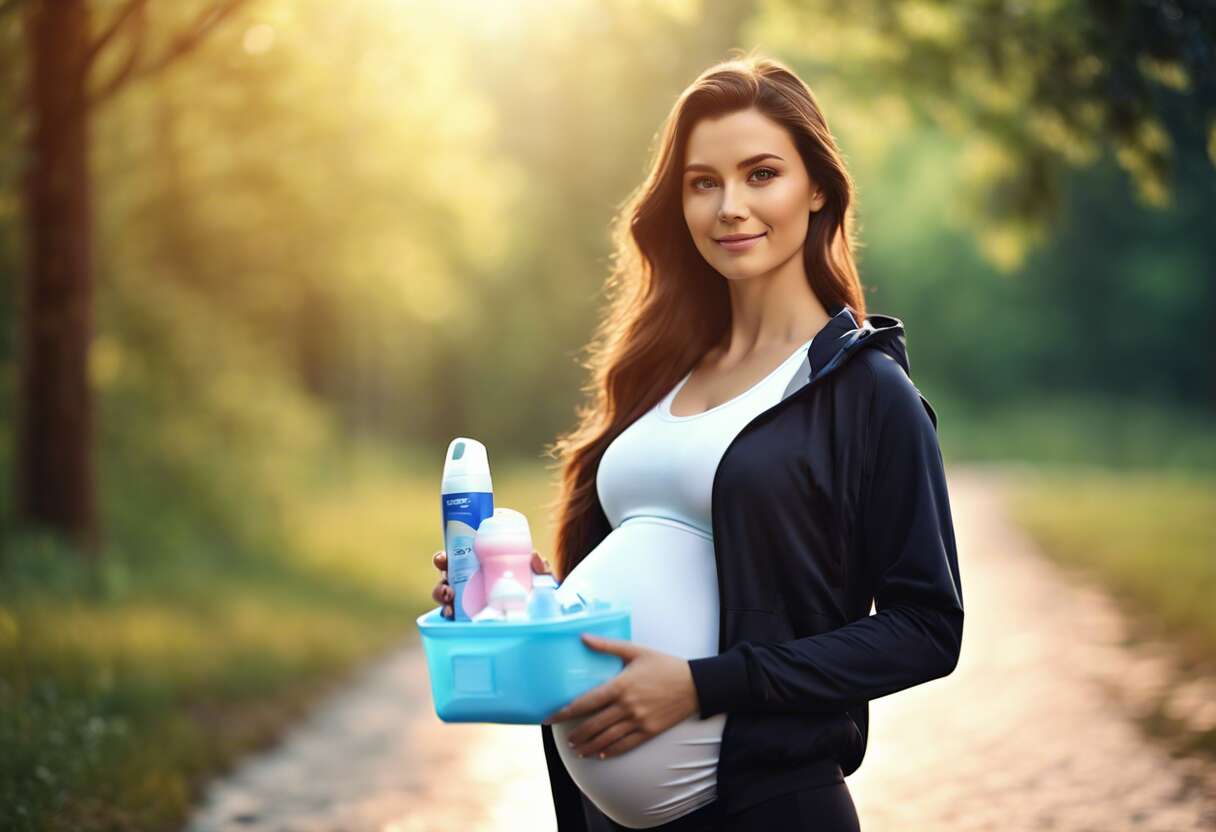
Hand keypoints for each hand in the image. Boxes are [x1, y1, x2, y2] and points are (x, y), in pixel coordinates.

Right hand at [431, 549, 551, 618]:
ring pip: (446, 593)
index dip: (445, 556)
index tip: (442, 559)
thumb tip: (534, 556)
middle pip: (448, 573)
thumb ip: (540, 569)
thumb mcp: (539, 579)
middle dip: (440, 574)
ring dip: (441, 593)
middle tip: (446, 578)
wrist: (541, 616)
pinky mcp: (469, 617)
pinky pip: (452, 614)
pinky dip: (447, 613)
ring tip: (449, 598)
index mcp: (483, 564)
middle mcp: (472, 580)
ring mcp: (469, 600)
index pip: (459, 556)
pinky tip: (451, 614)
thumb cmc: (536, 592)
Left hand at [542, 634, 699, 758]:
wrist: (694, 684)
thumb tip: (582, 637)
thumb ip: (607, 646)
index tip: (551, 718)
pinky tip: (599, 754)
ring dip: (588, 746)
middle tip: (565, 739)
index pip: (586, 702)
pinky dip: (609, 751)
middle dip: (576, 734)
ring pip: (606, 739)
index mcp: (620, 685)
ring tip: (576, 750)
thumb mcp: (636, 651)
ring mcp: (638, 721)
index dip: (565, 712)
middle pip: (593, 725)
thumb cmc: (664, 665)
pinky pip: (625, 745)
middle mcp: (626, 706)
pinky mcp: (649, 732)